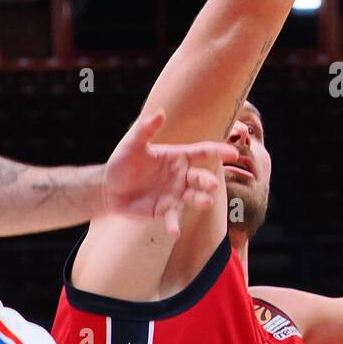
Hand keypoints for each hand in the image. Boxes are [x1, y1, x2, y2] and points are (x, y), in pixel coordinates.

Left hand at [101, 110, 231, 236]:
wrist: (109, 188)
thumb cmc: (122, 162)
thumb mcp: (132, 144)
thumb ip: (145, 129)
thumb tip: (160, 112)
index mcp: (178, 156)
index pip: (202, 152)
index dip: (218, 151)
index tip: (233, 153)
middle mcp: (181, 176)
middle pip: (201, 177)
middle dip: (208, 180)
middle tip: (212, 184)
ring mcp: (175, 195)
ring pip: (194, 198)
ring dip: (200, 200)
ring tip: (205, 202)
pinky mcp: (165, 211)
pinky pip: (173, 218)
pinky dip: (174, 225)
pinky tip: (174, 231)